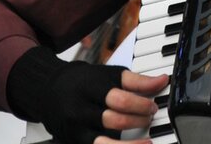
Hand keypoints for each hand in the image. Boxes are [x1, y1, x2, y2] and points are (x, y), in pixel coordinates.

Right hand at [36, 60, 167, 143]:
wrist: (49, 90)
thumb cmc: (83, 82)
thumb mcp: (108, 74)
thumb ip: (135, 80)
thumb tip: (162, 81)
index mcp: (90, 87)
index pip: (119, 98)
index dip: (140, 104)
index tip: (152, 106)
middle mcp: (81, 109)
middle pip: (114, 120)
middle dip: (138, 121)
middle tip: (149, 118)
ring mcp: (77, 129)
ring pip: (105, 143)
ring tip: (147, 142)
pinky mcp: (76, 141)